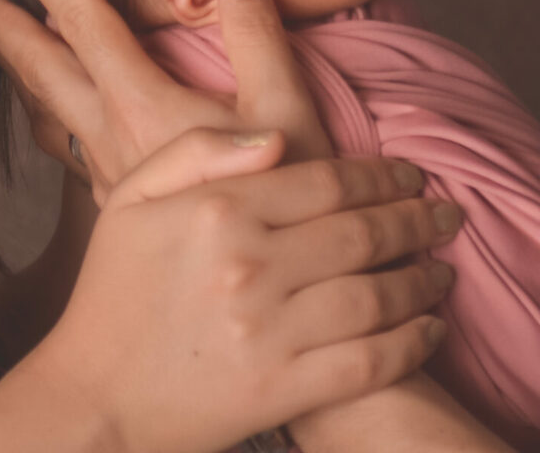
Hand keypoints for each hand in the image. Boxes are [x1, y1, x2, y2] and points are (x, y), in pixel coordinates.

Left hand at [0, 0, 330, 199]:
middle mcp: (111, 140)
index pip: (82, 23)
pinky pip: (64, 145)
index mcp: (141, 107)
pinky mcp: (116, 206)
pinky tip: (54, 114)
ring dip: (18, 70)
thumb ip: (257, 36)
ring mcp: (108, 177)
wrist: (268, 300)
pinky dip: (48, 112)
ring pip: (45, 112)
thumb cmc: (286, 203)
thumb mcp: (287, 112)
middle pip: (38, 68)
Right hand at [20, 127, 459, 452]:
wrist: (91, 400)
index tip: (410, 175)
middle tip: (448, 214)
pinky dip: (410, 344)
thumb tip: (274, 137)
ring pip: (375, 296)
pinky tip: (429, 330)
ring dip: (423, 281)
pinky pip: (367, 362)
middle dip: (417, 220)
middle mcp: (248, 266)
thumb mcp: (131, 198)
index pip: (326, 180)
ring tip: (444, 270)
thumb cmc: (113, 294)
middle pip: (362, 233)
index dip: (381, 176)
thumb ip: (197, 150)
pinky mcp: (280, 390)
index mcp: (217, 210)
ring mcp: (268, 331)